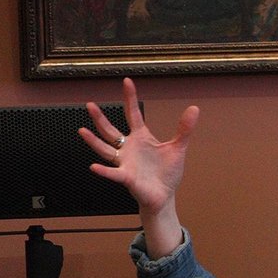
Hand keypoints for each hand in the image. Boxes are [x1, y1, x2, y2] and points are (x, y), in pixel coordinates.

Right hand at [78, 77, 198, 215]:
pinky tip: (94, 166)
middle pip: (111, 131)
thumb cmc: (168, 173)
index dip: (130, 98)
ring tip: (82, 130)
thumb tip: (194, 108)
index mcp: (142, 138)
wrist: (165, 196)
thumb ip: (184, 129)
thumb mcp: (178, 147)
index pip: (133, 114)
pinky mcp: (127, 177)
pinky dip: (104, 171)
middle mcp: (129, 148)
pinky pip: (113, 173)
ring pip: (105, 150)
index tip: (127, 81)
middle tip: (89, 104)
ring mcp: (125, 162)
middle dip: (100, 119)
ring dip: (93, 141)